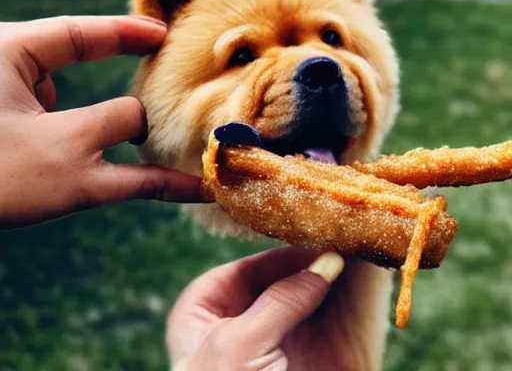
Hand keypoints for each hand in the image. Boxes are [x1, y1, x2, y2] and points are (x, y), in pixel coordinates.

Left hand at [0, 15, 204, 229]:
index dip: (128, 31)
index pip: (81, 33)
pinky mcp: (8, 138)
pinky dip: (82, 146)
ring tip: (118, 149)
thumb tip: (143, 117)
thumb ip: (115, 123)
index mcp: (10, 53)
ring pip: (66, 106)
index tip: (166, 34)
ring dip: (96, 129)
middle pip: (79, 70)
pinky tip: (94, 165)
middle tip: (161, 94)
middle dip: (116, 87)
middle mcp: (8, 75)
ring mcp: (4, 108)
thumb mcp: (64, 148)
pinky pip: (54, 130)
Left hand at [168, 247, 374, 370]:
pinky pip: (340, 310)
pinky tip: (365, 261)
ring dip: (335, 263)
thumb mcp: (238, 345)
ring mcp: (286, 338)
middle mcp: (246, 321)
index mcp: (204, 312)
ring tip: (354, 231)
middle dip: (309, 251)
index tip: (304, 231)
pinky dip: (355, 287)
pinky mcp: (323, 351)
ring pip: (313, 288)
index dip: (274, 248)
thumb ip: (280, 298)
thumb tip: (326, 261)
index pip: (243, 267)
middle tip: (336, 220)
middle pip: (282, 274)